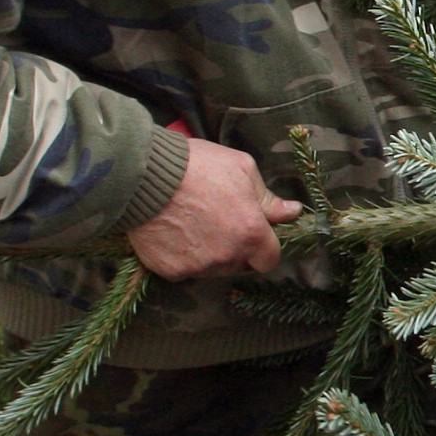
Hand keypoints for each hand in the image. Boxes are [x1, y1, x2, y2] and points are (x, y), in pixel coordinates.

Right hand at [125, 137, 301, 280]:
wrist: (143, 174)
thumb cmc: (197, 165)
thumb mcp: (242, 169)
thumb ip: (268, 198)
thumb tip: (292, 212)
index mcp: (251, 233)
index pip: (270, 260)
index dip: (264, 248)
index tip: (253, 234)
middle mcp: (227, 256)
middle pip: (239, 264)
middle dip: (236, 248)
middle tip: (218, 221)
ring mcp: (197, 267)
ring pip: (213, 269)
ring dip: (210, 254)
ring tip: (193, 224)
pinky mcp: (169, 271)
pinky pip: (184, 269)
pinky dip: (182, 256)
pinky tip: (173, 232)